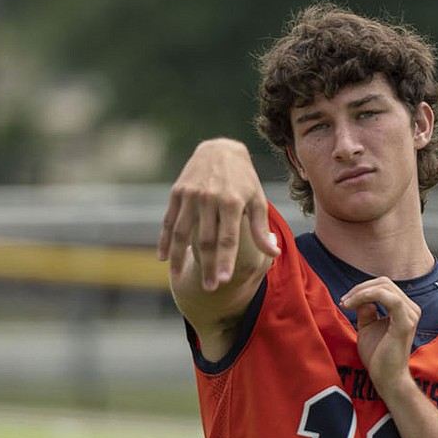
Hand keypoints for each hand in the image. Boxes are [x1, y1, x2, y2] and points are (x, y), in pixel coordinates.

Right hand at [158, 139, 279, 289]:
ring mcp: (191, 195)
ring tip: (177, 277)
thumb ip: (261, 228)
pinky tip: (163, 257)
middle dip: (207, 266)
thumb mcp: (256, 200)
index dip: (225, 260)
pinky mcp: (177, 192)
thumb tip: (274, 252)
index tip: (223, 281)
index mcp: (231, 201)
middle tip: (210, 289)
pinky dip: (164, 240)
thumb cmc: (244, 180)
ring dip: (179, 257)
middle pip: (206, 240)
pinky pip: (168, 221)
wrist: (220, 149)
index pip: (228, 237)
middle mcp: (209, 198)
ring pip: (182, 232)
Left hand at [340, 277, 419, 395]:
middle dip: (359, 289)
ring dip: (361, 292)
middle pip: (383, 282)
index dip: (362, 289)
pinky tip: (356, 303)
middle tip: (344, 302)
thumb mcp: (367, 328)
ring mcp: (410, 315)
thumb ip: (366, 311)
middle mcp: (411, 309)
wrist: (386, 378)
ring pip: (384, 287)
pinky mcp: (405, 324)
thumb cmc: (378, 356)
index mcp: (404, 308)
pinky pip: (390, 299)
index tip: (345, 301)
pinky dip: (370, 295)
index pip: (383, 285)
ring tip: (347, 304)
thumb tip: (363, 299)